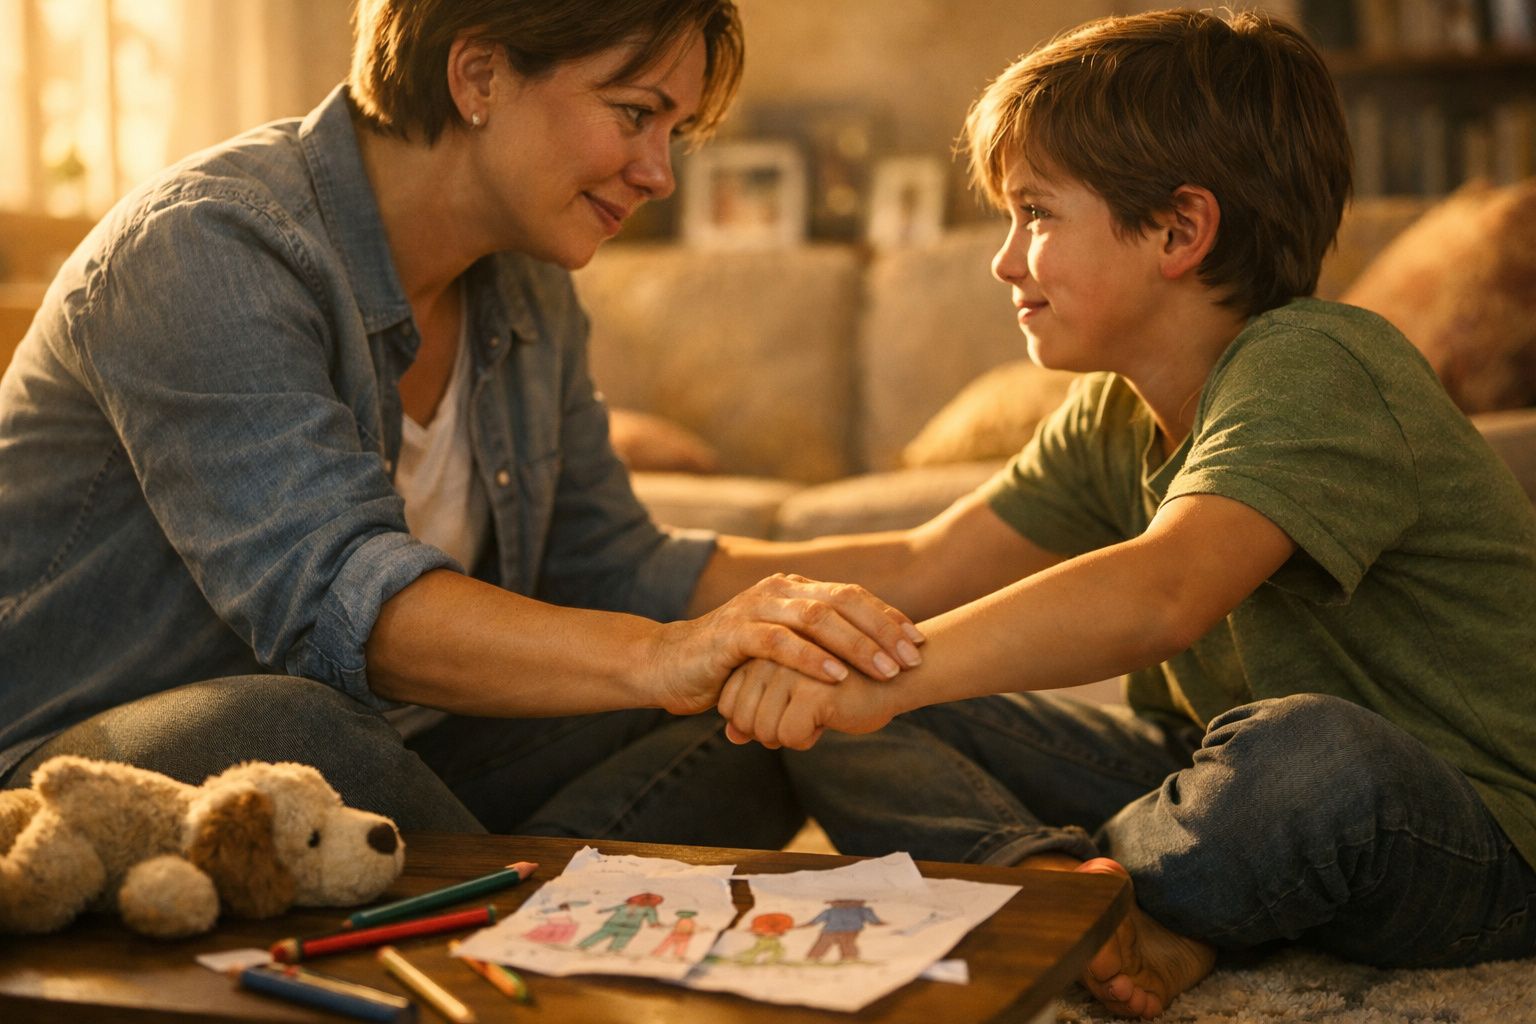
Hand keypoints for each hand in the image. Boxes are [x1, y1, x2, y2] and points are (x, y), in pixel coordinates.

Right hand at [645, 573, 922, 714]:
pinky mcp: (733, 633)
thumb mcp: (781, 651)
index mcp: (795, 590)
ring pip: (816, 619)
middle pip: (842, 601)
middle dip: (882, 631)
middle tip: (911, 659)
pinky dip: (811, 660)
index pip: (852, 596)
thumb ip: (818, 648)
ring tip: (885, 670)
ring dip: (855, 646)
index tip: (918, 644)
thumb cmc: (732, 664)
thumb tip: (873, 664)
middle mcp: (779, 591)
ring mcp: (755, 608)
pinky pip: (779, 643)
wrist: (667, 665)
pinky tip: (836, 678)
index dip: (888, 617)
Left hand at [717, 657, 901, 749]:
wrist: (896, 677)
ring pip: (762, 730)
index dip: (753, 722)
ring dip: (790, 736)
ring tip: (817, 714)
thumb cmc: (843, 688)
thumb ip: (757, 712)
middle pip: (741, 719)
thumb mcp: (791, 698)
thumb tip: (731, 737)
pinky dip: (808, 739)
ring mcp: (790, 667)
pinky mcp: (813, 687)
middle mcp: (770, 653)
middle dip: (769, 733)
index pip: (728, 703)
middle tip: (803, 718)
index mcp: (762, 647)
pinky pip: (789, 735)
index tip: (784, 713)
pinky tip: (830, 718)